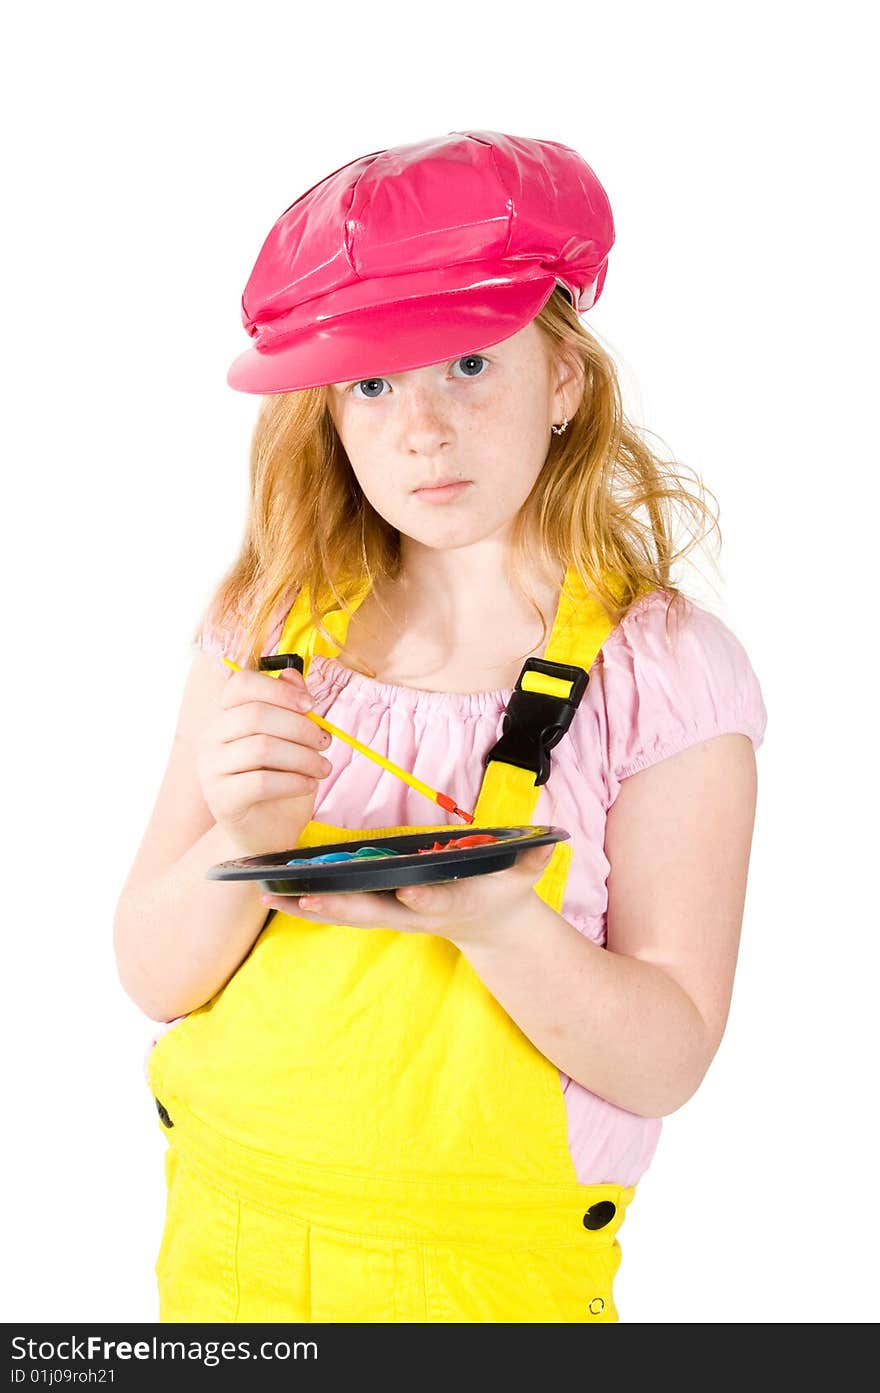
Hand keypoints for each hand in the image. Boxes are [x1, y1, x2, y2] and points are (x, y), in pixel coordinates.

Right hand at [197, 665, 333, 856]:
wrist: (265, 833)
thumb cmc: (279, 782)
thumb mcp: (292, 740)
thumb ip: (290, 707)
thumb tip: (293, 673)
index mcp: (226, 716)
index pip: (241, 684)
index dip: (280, 689)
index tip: (311, 705)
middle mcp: (211, 738)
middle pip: (256, 715)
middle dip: (300, 727)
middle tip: (324, 742)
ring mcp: (210, 770)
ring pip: (262, 748)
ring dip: (303, 757)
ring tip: (322, 767)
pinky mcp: (220, 799)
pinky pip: (262, 782)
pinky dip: (294, 781)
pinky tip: (308, 784)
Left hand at [259, 842, 555, 946]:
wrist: (490, 924)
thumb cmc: (503, 892)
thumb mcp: (524, 875)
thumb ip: (533, 860)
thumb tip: (549, 845)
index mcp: (450, 901)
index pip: (435, 900)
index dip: (424, 897)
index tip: (409, 890)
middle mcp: (413, 912)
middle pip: (373, 912)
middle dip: (340, 905)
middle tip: (306, 897)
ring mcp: (391, 915)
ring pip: (344, 913)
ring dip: (307, 906)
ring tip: (268, 895)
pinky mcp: (376, 910)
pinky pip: (335, 908)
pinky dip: (304, 904)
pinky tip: (272, 895)